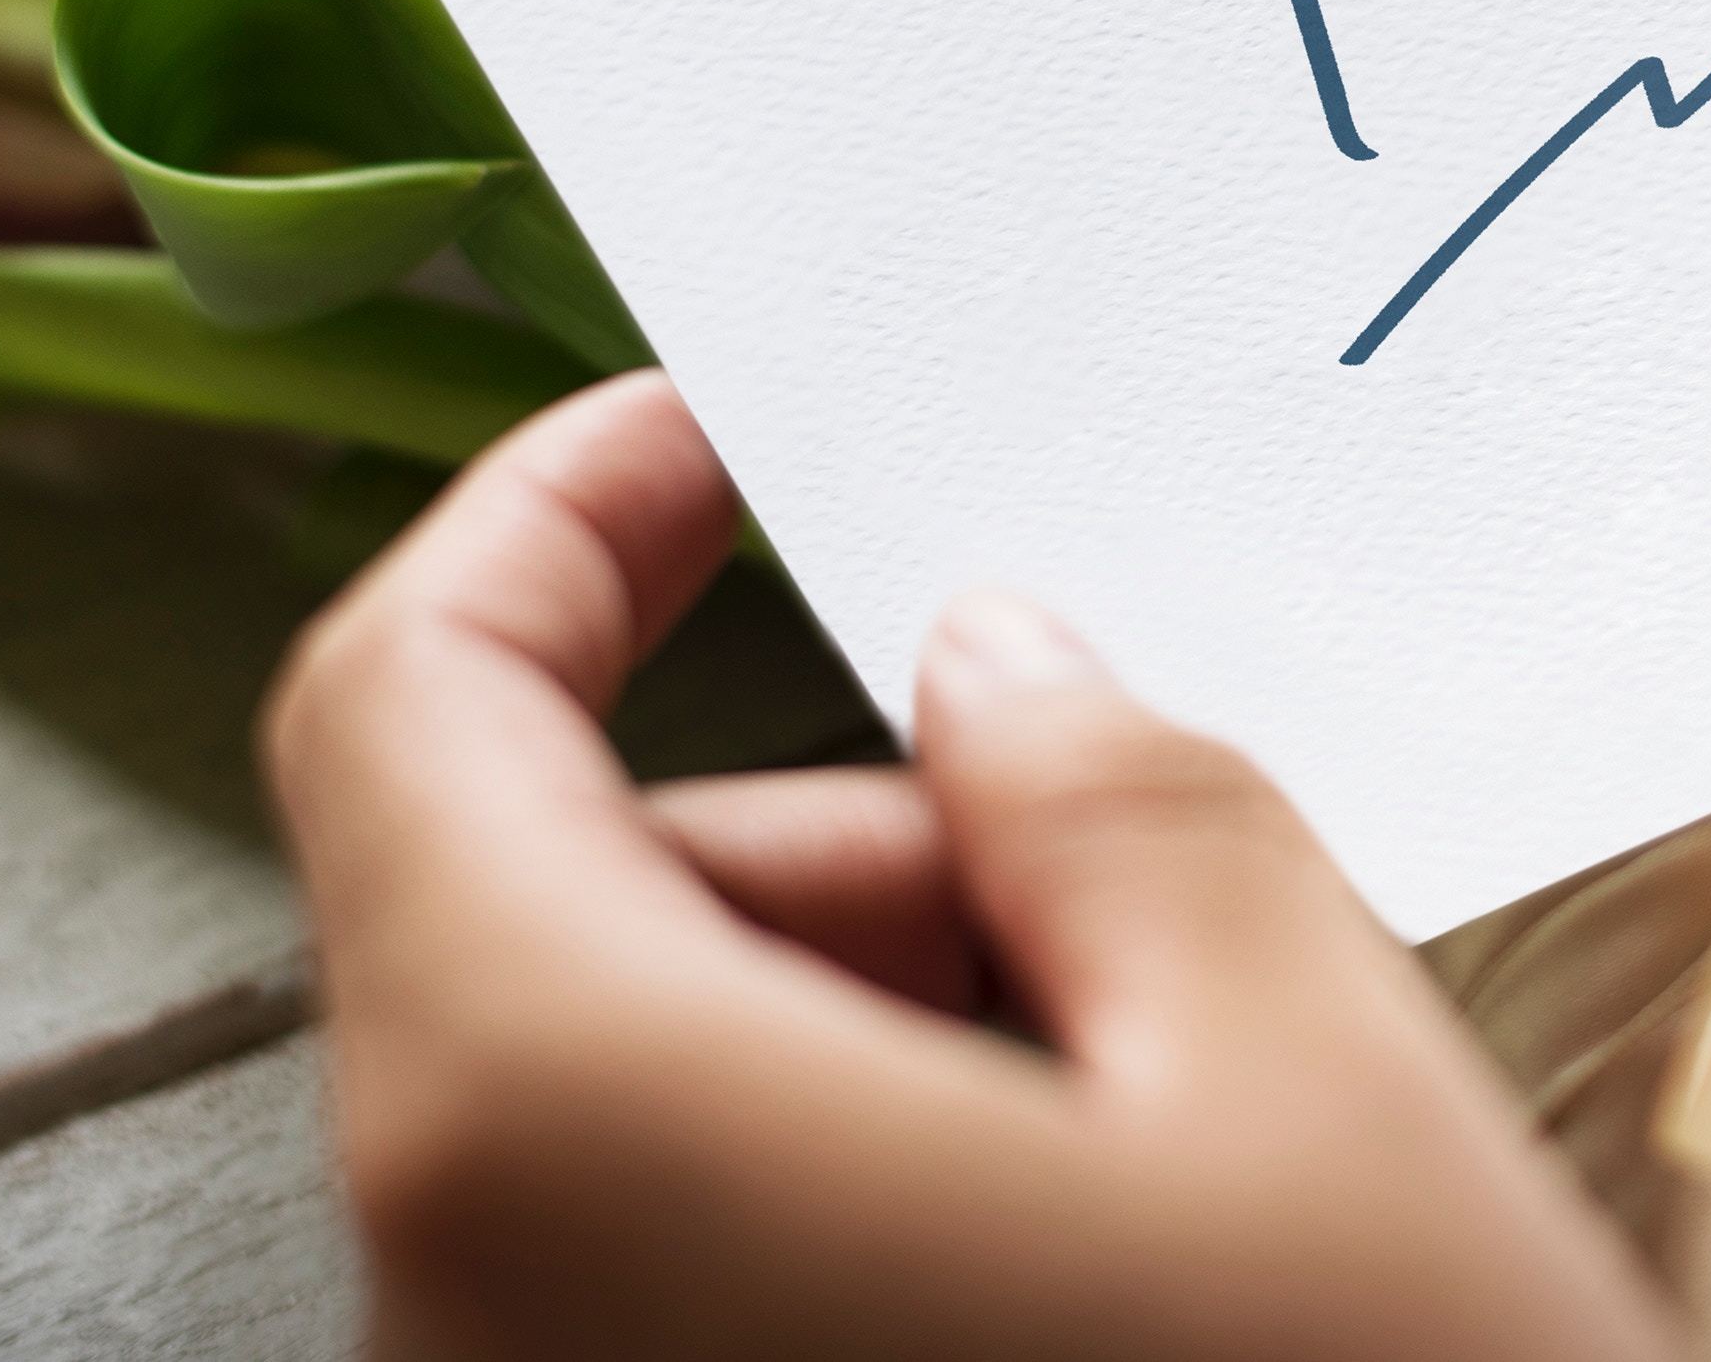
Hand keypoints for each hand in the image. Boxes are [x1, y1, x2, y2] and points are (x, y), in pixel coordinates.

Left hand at [260, 373, 1679, 1361]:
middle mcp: (464, 1306)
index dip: (548, 523)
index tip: (715, 437)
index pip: (407, 711)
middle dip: (859, 839)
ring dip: (908, 1024)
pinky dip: (882, 1182)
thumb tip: (992, 661)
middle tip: (1154, 883)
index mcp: (563, 1120)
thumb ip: (1110, 789)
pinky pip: (700, 1264)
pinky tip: (1136, 1252)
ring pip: (659, 1102)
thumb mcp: (1303, 1058)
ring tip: (1201, 1113)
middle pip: (582, 919)